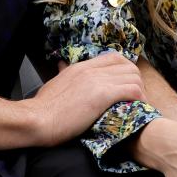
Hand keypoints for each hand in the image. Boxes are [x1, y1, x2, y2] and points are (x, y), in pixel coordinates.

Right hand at [27, 52, 144, 145]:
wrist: (37, 119)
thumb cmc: (43, 108)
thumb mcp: (55, 83)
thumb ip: (63, 74)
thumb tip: (61, 66)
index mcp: (81, 66)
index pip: (113, 57)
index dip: (125, 69)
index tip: (127, 83)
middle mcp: (91, 70)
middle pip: (127, 65)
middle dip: (136, 80)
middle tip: (136, 96)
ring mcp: (98, 81)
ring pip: (133, 76)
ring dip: (139, 90)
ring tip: (138, 104)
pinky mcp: (102, 95)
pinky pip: (131, 90)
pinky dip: (138, 98)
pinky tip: (137, 108)